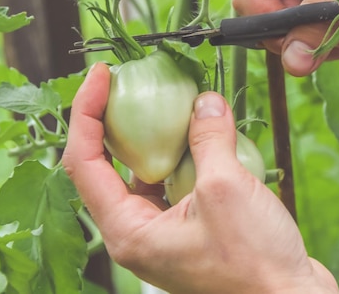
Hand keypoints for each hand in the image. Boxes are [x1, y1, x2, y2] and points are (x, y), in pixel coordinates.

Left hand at [62, 63, 338, 293]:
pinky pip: (177, 181)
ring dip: (158, 135)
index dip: (86, 113)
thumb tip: (205, 102)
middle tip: (130, 82)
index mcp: (128, 231)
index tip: (100, 75)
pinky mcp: (192, 227)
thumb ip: (210, 138)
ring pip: (147, 172)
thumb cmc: (254, 263)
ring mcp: (166, 232)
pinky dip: (187, 154)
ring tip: (174, 102)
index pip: (84, 163)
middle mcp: (139, 233)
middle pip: (109, 166)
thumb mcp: (226, 188)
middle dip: (117, 120)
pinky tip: (207, 133)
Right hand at [233, 0, 338, 75]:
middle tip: (334, 47)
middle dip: (301, 35)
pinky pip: (312, 21)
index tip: (303, 48)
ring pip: (292, 21)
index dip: (273, 28)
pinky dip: (331, 33)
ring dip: (319, 38)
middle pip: (270, 10)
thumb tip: (291, 64)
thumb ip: (318, 21)